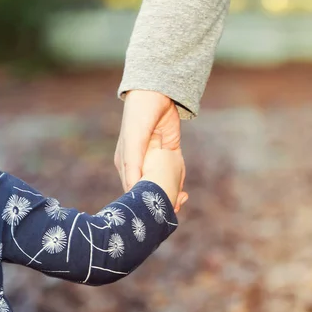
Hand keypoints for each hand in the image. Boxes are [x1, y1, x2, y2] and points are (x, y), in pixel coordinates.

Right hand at [114, 90, 186, 209]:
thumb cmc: (139, 117)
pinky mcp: (169, 151)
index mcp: (126, 164)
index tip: (152, 217)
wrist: (156, 93)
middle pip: (148, 189)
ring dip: (170, 194)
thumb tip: (133, 190)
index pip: (132, 190)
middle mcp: (138, 163)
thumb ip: (132, 166)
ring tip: (180, 205)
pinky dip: (179, 183)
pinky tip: (185, 193)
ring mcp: (154, 158)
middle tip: (170, 213)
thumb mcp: (134, 143)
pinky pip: (175, 171)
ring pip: (163, 182)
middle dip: (158, 201)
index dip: (141, 204)